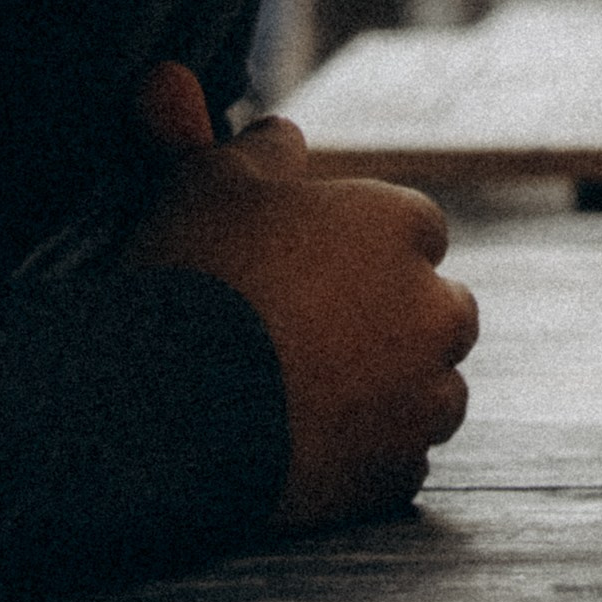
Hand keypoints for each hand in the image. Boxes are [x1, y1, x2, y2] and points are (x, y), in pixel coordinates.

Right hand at [124, 63, 478, 531]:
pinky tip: (309, 447)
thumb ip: (255, 148)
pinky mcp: (395, 474)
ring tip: (312, 396)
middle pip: (436, 312)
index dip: (359, 250)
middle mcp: (436, 310)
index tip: (309, 271)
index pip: (413, 230)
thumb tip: (277, 127)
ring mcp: (422, 399)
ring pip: (430, 391)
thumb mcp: (208, 180)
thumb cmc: (193, 275)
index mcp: (405, 225)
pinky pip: (399, 461)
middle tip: (314, 337)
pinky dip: (366, 457)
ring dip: (392, 393)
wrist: (165, 406)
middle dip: (394, 321)